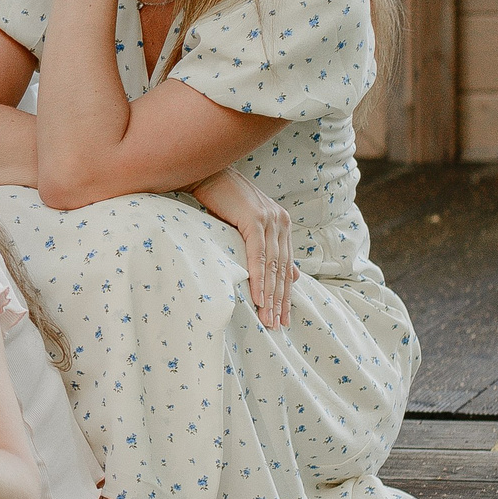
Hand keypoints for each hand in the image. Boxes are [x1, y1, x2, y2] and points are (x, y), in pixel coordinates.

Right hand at [191, 168, 295, 327]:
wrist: (204, 173)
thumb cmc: (220, 199)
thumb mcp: (246, 225)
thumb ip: (267, 247)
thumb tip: (292, 274)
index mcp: (282, 223)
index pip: (286, 266)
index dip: (285, 294)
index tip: (282, 317)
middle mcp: (281, 221)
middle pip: (282, 269)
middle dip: (280, 300)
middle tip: (277, 325)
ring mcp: (270, 220)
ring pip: (273, 266)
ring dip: (270, 295)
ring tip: (268, 318)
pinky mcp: (254, 220)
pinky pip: (258, 256)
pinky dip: (258, 278)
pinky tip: (258, 297)